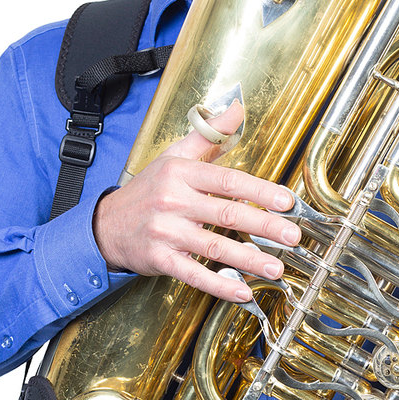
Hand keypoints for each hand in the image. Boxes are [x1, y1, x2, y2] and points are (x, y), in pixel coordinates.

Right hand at [93, 101, 299, 301]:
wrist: (106, 224)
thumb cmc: (147, 191)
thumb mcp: (173, 156)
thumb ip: (208, 135)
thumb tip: (236, 109)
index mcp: (181, 174)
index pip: (228, 180)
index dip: (260, 192)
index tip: (286, 202)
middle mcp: (173, 201)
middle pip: (226, 213)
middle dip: (264, 226)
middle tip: (292, 236)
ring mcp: (166, 232)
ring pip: (214, 246)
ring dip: (248, 259)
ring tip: (275, 267)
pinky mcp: (160, 259)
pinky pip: (194, 274)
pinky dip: (219, 284)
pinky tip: (242, 290)